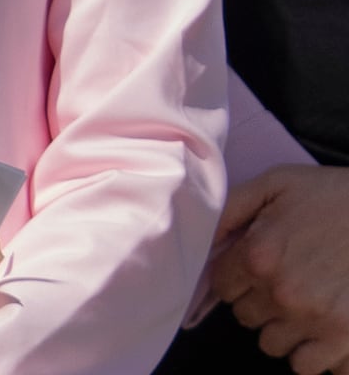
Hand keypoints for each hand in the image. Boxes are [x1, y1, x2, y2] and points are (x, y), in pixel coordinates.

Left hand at [211, 166, 348, 371]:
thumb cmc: (337, 195)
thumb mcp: (278, 183)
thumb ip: (232, 207)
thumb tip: (204, 236)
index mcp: (259, 256)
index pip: (222, 288)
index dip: (238, 279)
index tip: (257, 272)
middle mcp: (283, 294)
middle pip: (247, 319)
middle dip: (262, 304)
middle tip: (287, 287)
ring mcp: (317, 321)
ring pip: (276, 347)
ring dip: (287, 332)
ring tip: (307, 310)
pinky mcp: (348, 338)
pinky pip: (316, 367)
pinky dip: (320, 355)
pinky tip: (328, 332)